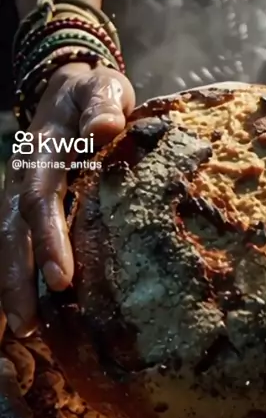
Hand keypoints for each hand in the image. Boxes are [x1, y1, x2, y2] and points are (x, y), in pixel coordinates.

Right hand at [0, 63, 134, 337]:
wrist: (72, 88)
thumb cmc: (95, 93)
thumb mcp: (103, 87)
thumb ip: (102, 105)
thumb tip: (105, 128)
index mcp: (42, 151)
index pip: (41, 200)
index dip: (49, 239)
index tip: (63, 277)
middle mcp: (24, 177)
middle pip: (14, 233)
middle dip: (20, 278)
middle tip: (31, 323)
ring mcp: (20, 193)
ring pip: (8, 244)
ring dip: (12, 286)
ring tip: (26, 330)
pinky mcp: (27, 207)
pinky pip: (17, 244)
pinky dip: (19, 277)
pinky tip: (30, 314)